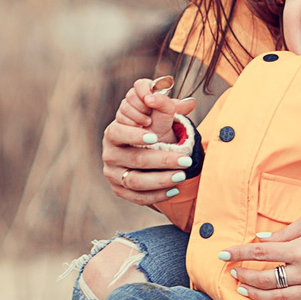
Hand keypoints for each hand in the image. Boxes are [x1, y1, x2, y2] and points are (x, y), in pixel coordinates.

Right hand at [101, 75, 196, 207]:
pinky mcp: (119, 191)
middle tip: (185, 159)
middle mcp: (109, 155)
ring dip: (161, 180)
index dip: (134, 135)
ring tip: (182, 175)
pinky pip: (138, 197)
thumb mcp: (156, 119)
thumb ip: (169, 108)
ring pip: (136, 181)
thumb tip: (191, 102)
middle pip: (135, 159)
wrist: (141, 153)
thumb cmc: (150, 133)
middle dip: (162, 160)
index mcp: (113, 134)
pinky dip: (157, 195)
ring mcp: (113, 175)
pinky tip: (175, 190)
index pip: (118, 133)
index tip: (155, 137)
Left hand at [218, 209, 300, 299]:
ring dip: (257, 295)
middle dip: (245, 276)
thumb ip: (284, 232)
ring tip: (245, 289)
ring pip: (278, 299)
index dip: (238, 253)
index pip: (261, 252)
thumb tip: (260, 238)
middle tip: (235, 272)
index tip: (223, 254)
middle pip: (265, 279)